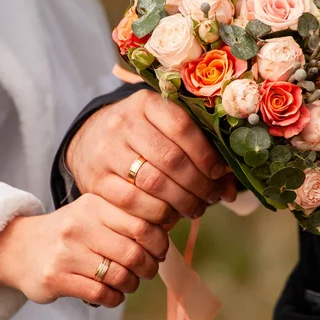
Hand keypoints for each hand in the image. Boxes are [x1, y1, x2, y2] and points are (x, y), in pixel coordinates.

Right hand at [0, 194, 168, 307]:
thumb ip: (125, 217)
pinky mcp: (56, 277)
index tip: (159, 250)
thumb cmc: (69, 232)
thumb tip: (166, 230)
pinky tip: (112, 292)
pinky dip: (114, 297)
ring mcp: (67, 252)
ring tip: (129, 282)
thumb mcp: (94, 212)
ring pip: (119, 276)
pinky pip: (100, 293)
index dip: (159, 241)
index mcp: (94, 204)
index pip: (142, 223)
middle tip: (148, 270)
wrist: (20, 247)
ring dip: (131, 284)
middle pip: (134, 252)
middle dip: (148, 267)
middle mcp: (80, 225)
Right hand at [66, 90, 236, 225]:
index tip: (218, 172)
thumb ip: (198, 150)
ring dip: (181, 202)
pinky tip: (169, 216)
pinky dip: (157, 214)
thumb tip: (230, 190)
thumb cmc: (140, 136)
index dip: (205, 154)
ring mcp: (107, 151)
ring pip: (153, 183)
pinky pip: (132, 202)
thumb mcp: (163, 129)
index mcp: (145, 103)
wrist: (89, 141)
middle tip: (210, 197)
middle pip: (170, 159)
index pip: (182, 126)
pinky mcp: (97, 179)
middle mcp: (123, 123)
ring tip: (194, 208)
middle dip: (198, 184)